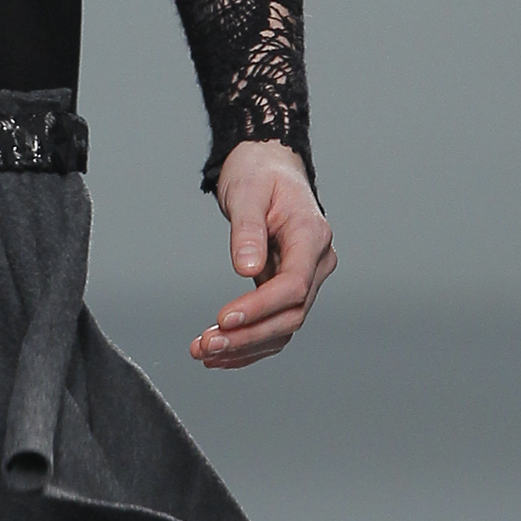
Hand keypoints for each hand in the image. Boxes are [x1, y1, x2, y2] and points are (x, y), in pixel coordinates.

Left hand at [192, 141, 333, 371]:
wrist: (268, 166)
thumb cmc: (259, 174)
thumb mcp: (248, 191)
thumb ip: (248, 230)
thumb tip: (246, 269)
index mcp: (313, 236)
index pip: (293, 286)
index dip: (259, 308)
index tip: (223, 319)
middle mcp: (317, 263)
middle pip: (291, 314)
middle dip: (247, 336)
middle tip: (205, 345)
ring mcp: (306, 278)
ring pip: (284, 327)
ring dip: (244, 346)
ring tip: (204, 353)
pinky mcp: (289, 289)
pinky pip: (275, 326)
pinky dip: (248, 344)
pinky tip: (219, 355)